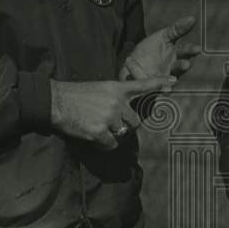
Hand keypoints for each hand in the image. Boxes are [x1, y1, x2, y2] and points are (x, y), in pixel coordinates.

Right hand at [49, 77, 174, 149]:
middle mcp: (117, 102)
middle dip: (125, 125)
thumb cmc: (76, 96)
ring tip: (96, 126)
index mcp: (116, 88)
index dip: (159, 84)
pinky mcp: (100, 132)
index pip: (142, 85)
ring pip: (122, 133)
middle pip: (135, 121)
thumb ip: (115, 98)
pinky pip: (111, 144)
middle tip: (109, 122)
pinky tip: (92, 136)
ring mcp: (109, 117)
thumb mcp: (100, 89)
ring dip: (112, 134)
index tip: (173, 82)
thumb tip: (125, 114)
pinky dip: (103, 144)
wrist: (55, 102)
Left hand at [121, 15, 201, 83]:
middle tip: (186, 64)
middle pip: (179, 67)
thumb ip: (177, 29)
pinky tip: (152, 82)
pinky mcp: (152, 87)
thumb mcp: (163, 36)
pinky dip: (154, 84)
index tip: (197, 48)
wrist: (132, 64)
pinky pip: (152, 86)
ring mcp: (163, 78)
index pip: (185, 51)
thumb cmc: (151, 49)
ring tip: (171, 80)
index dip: (191, 50)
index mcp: (176, 54)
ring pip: (169, 80)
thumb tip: (192, 18)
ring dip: (169, 80)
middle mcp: (172, 68)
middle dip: (182, 66)